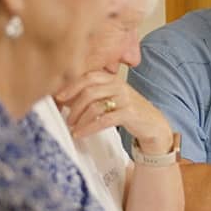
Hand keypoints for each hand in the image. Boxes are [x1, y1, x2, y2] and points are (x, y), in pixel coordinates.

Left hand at [55, 70, 172, 153]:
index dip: (71, 86)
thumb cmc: (128, 111)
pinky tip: (81, 133)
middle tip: (66, 117)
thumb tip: (64, 99)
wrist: (152, 124)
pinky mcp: (129, 113)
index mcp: (112, 79)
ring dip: (79, 119)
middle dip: (73, 105)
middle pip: (89, 91)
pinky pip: (104, 119)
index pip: (87, 76)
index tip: (58, 97)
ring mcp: (125, 98)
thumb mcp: (111, 97)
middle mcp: (118, 85)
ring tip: (73, 128)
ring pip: (95, 106)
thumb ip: (92, 95)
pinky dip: (89, 128)